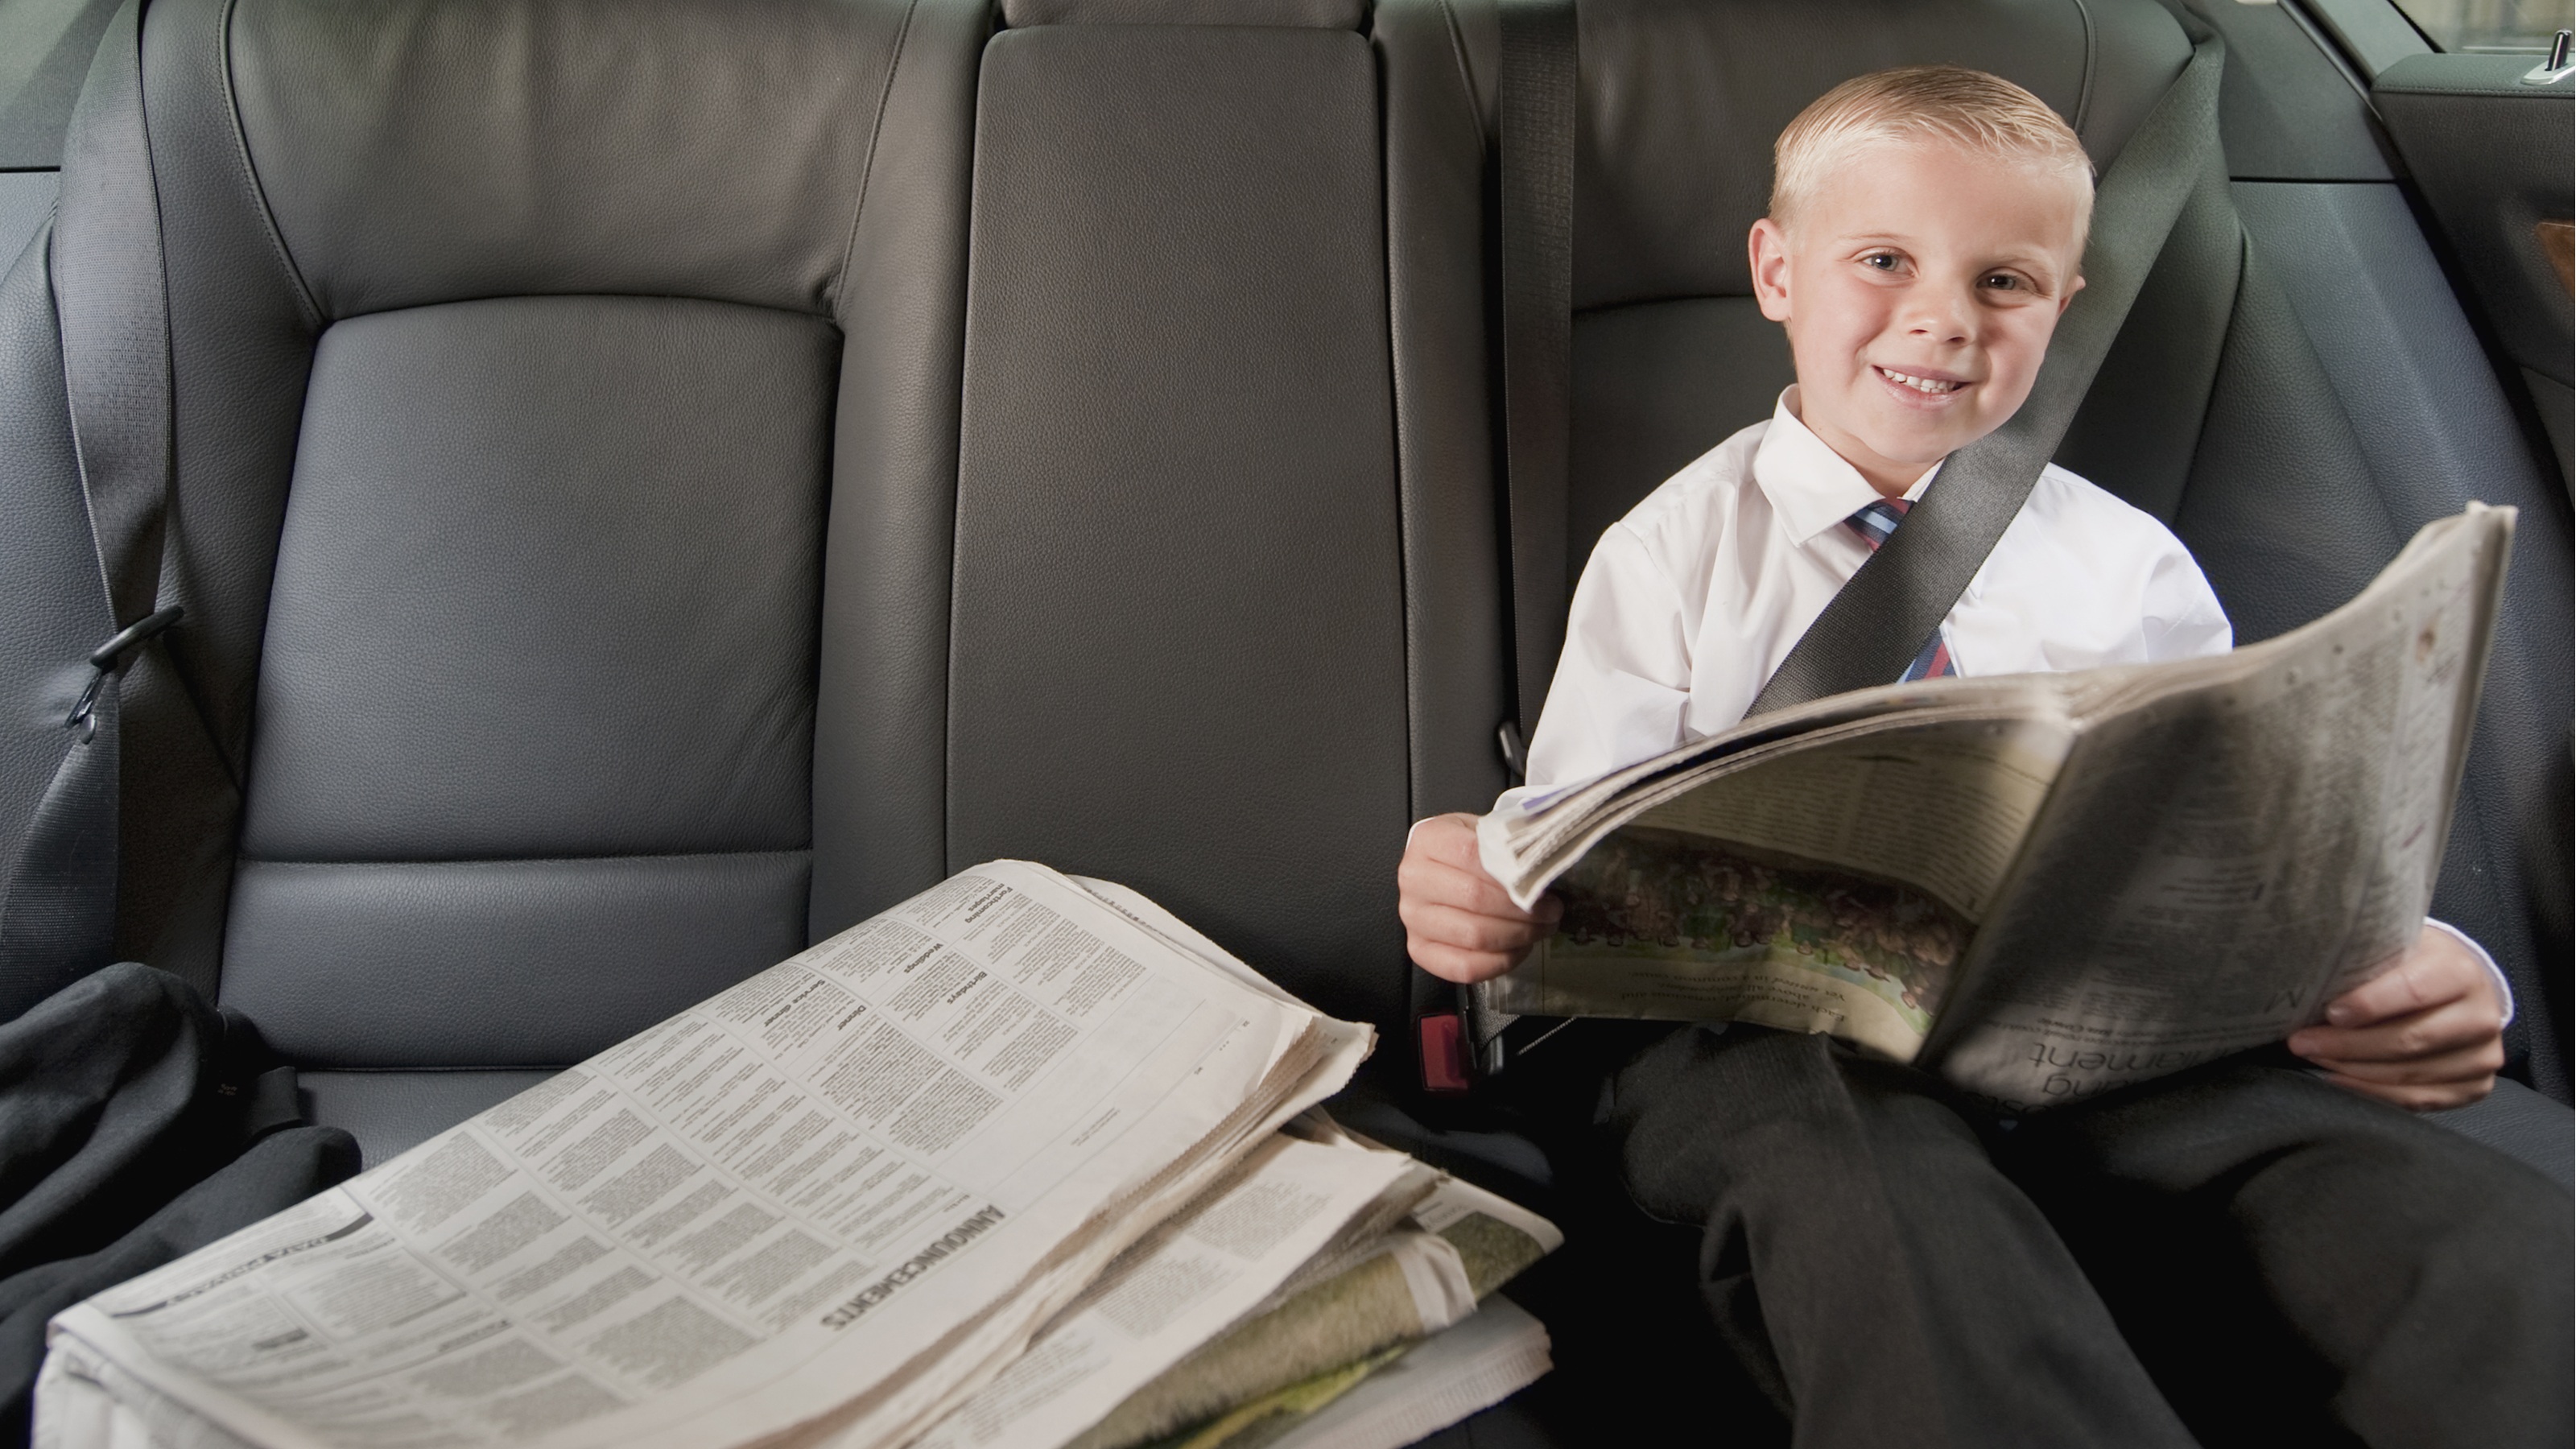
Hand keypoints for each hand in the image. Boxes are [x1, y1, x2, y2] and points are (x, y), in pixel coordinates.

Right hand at [1397, 813, 1561, 983]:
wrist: (1441, 869)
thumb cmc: (1469, 851)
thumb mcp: (1485, 832)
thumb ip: (1508, 844)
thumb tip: (1543, 867)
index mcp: (1428, 840)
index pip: (1474, 856)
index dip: (1514, 875)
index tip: (1543, 887)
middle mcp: (1413, 878)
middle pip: (1475, 899)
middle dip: (1522, 910)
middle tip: (1551, 912)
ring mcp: (1412, 917)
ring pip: (1473, 935)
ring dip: (1517, 936)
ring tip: (1540, 929)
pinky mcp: (1419, 950)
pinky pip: (1464, 967)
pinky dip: (1500, 962)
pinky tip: (1518, 949)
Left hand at [2288, 925, 2505, 1109]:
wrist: (2460, 989)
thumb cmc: (2415, 964)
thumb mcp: (2399, 945)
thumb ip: (2369, 958)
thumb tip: (2311, 974)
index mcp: (2461, 972)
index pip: (2413, 991)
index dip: (2369, 1004)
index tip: (2329, 1013)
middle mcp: (2480, 1016)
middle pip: (2408, 1039)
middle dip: (2347, 1044)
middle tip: (2302, 1041)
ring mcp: (2481, 1056)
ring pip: (2407, 1074)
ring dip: (2351, 1069)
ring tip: (2314, 1056)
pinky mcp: (2475, 1087)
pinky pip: (2416, 1099)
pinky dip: (2371, 1091)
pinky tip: (2338, 1078)